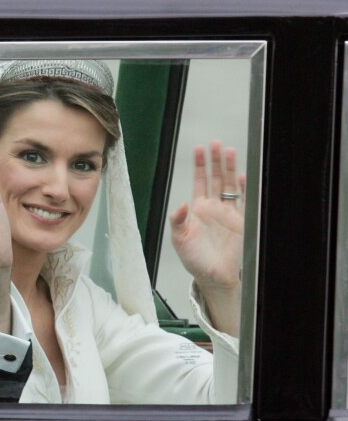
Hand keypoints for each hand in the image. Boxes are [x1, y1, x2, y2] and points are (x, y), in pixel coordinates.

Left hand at [169, 141, 243, 334]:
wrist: (213, 276)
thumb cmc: (195, 260)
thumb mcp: (179, 240)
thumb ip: (177, 221)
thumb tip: (181, 204)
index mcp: (198, 210)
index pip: (200, 181)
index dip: (200, 165)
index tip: (199, 149)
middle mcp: (214, 208)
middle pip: (216, 178)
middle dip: (215, 161)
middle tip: (215, 144)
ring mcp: (228, 213)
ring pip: (229, 185)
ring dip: (229, 169)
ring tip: (228, 151)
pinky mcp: (241, 222)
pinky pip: (243, 201)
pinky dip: (243, 189)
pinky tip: (241, 176)